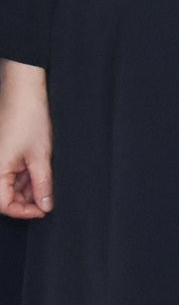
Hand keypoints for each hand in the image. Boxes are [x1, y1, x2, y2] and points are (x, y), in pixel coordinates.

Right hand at [0, 62, 51, 219]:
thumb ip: (42, 184)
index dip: (23, 211)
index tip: (43, 211)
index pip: (4, 204)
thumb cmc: (29, 120)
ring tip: (48, 181)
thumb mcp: (40, 156)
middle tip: (49, 198)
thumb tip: (45, 205)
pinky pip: (13, 171)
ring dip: (29, 187)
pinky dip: (27, 175)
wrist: (25, 92)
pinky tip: (42, 171)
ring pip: (11, 184)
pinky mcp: (5, 152)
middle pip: (7, 195)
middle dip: (28, 199)